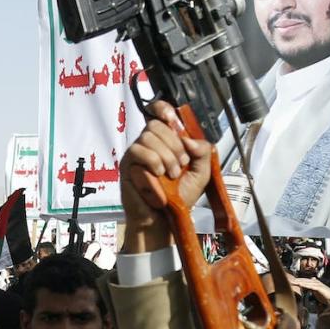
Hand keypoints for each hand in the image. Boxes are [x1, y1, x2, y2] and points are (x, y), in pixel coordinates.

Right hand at [121, 100, 212, 220]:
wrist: (165, 219)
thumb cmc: (180, 196)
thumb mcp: (201, 172)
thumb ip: (202, 151)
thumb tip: (189, 139)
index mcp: (166, 140)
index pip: (158, 112)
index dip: (163, 109)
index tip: (171, 118)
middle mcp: (149, 143)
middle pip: (156, 124)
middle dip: (174, 143)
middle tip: (181, 164)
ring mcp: (136, 153)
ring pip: (148, 136)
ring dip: (166, 156)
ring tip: (171, 174)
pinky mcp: (127, 164)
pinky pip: (139, 150)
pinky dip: (153, 161)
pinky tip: (159, 175)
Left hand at [291, 275, 329, 303]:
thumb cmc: (327, 297)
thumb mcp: (317, 293)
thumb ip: (312, 289)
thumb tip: (307, 287)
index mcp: (314, 283)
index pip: (303, 281)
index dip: (296, 281)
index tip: (289, 281)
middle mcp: (315, 282)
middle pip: (303, 280)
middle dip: (295, 280)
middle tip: (287, 279)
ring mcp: (317, 284)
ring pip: (305, 282)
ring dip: (298, 281)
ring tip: (291, 281)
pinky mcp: (319, 287)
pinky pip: (310, 285)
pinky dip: (304, 285)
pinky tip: (299, 284)